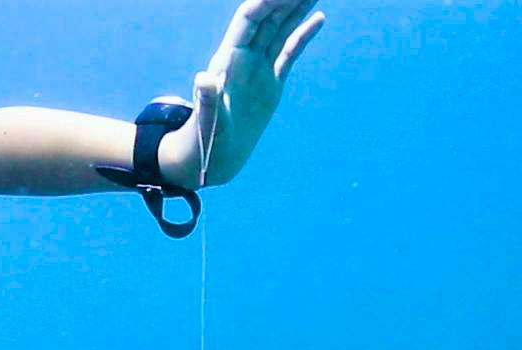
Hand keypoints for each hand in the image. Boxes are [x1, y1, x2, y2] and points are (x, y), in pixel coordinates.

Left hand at [161, 0, 325, 189]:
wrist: (210, 161)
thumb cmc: (203, 143)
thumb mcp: (207, 123)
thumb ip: (208, 100)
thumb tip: (204, 78)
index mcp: (228, 61)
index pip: (249, 20)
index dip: (267, 1)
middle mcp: (244, 59)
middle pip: (268, 17)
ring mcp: (259, 70)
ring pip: (281, 29)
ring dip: (297, 7)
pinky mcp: (271, 84)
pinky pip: (289, 53)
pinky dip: (303, 35)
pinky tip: (318, 17)